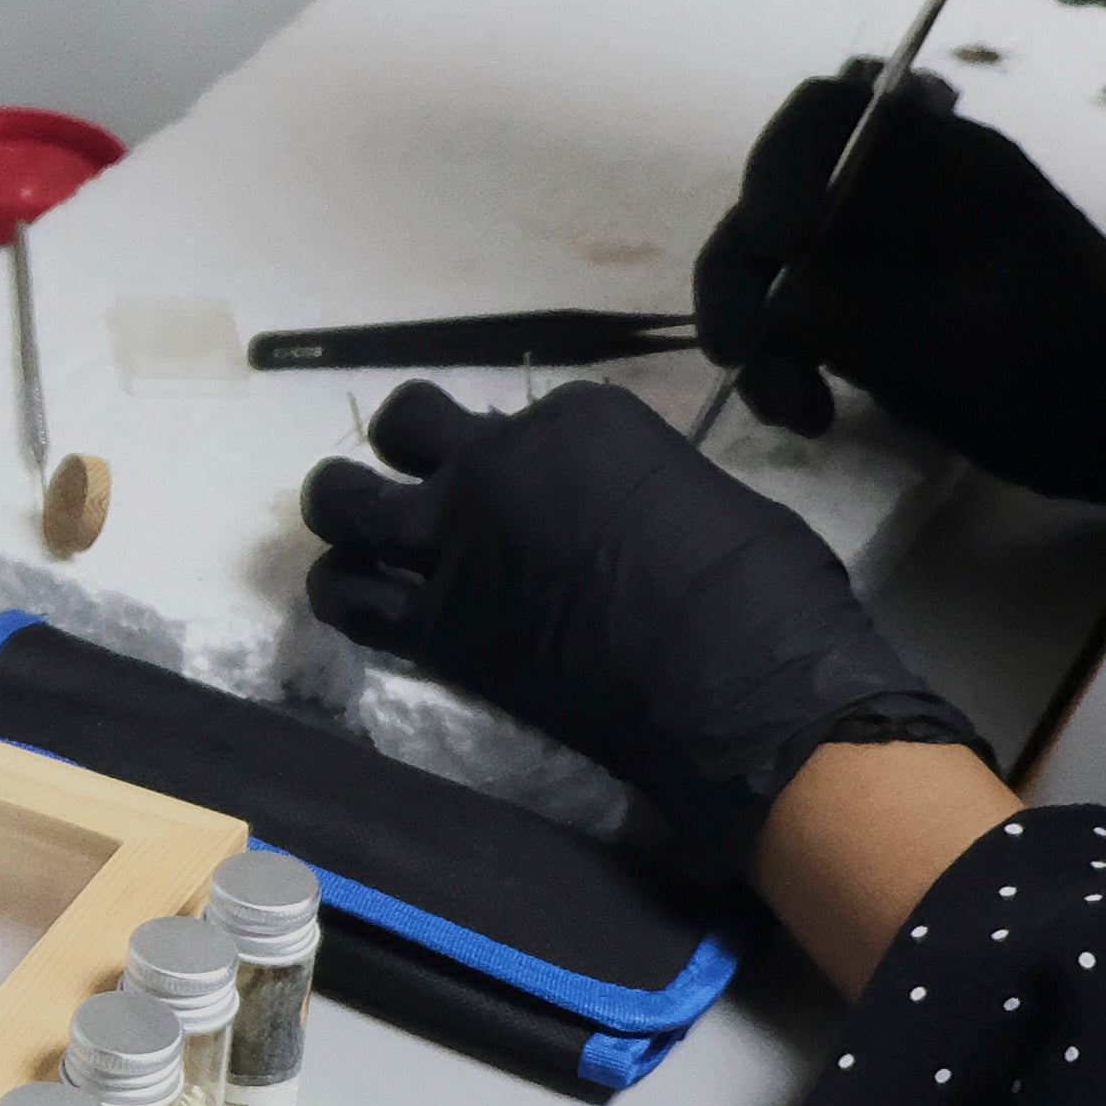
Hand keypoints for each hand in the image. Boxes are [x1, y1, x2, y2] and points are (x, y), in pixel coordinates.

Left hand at [300, 379, 981, 880]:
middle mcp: (499, 464)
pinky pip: (348, 599)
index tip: (528, 488)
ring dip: (342, 512)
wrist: (744, 692)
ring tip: (356, 537)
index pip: (509, 413)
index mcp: (579, 420)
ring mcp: (457, 542)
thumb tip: (605, 510)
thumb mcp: (702, 495)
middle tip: (417, 487)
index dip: (508, 451)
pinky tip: (356, 601)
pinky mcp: (437, 627)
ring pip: (342, 499)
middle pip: (406, 423)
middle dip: (404, 448)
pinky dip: (342, 595)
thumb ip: (629, 484)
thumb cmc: (763, 592)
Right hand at [694, 68, 1105, 515]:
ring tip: (792, 405)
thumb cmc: (1072, 371)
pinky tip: (813, 416)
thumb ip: (843, 309)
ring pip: (783, 270)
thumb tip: (763, 297)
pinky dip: (791, 362)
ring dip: (761, 333)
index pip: (824, 116)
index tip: (773, 245)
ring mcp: (894, 257)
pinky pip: (808, 319)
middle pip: (781, 199)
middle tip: (740, 349)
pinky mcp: (887, 316)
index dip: (774, 166)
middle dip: (746, 273)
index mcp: (942, 165)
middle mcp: (905, 197)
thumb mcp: (947, 346)